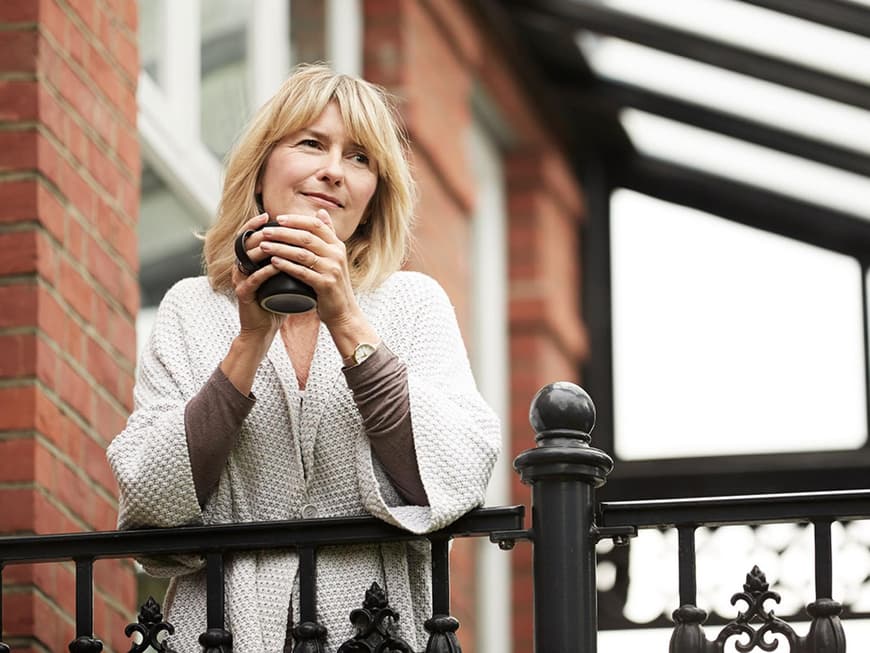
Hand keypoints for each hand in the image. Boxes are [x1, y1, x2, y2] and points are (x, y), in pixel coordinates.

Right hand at [231, 212, 284, 341]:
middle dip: (262, 232)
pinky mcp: (243, 294)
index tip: (269, 214)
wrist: (263, 328)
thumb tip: (304, 241)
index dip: (255, 224)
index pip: (247, 237)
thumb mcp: (281, 276)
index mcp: (247, 261)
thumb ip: (286, 259)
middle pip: (246, 243)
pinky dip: (265, 271)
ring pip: (248, 258)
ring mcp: (240, 280)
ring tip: (281, 241)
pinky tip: (277, 265)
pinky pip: (253, 279)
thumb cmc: (274, 301)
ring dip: (265, 248)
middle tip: (276, 225)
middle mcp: (240, 268)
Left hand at [259, 209, 360, 326]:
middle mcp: (336, 255)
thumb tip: (320, 211)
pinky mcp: (325, 284)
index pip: (316, 225)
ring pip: (301, 253)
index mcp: (337, 245)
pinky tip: (273, 262)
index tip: (278, 218)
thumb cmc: (333, 284)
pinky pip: (302, 272)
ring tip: (263, 246)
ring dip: (280, 248)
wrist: (344, 311)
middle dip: (283, 233)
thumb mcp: (334, 256)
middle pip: (306, 237)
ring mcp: (332, 269)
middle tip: (265, 231)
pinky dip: (286, 265)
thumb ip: (328, 235)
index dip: (296, 220)